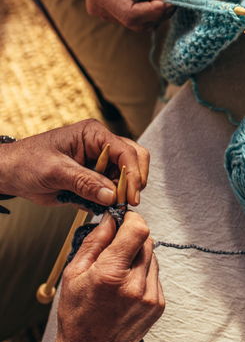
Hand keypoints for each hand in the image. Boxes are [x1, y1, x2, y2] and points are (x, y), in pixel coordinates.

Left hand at [0, 119, 148, 206]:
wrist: (9, 173)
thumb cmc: (26, 162)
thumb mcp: (55, 171)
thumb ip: (85, 182)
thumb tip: (111, 196)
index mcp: (94, 134)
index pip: (125, 151)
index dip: (133, 174)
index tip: (132, 196)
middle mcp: (101, 146)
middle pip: (133, 159)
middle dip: (134, 181)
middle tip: (128, 201)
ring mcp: (99, 162)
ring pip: (125, 176)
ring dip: (122, 192)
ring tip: (111, 206)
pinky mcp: (94, 178)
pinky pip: (111, 189)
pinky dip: (109, 200)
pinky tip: (98, 206)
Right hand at [51, 212, 163, 341]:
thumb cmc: (78, 314)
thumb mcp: (74, 273)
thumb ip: (95, 240)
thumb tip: (111, 218)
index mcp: (111, 275)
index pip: (138, 230)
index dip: (132, 219)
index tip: (123, 219)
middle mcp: (135, 286)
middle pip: (147, 240)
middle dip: (132, 237)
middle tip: (116, 248)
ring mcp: (150, 296)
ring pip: (153, 256)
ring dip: (139, 256)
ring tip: (119, 272)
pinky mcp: (158, 304)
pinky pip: (155, 274)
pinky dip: (143, 272)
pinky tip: (127, 286)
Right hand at [71, 0, 174, 30]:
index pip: (132, 16)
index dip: (154, 11)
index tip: (171, 0)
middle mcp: (102, 10)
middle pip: (137, 23)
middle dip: (158, 13)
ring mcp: (107, 14)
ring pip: (139, 23)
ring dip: (155, 12)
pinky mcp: (114, 13)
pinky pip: (137, 17)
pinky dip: (148, 9)